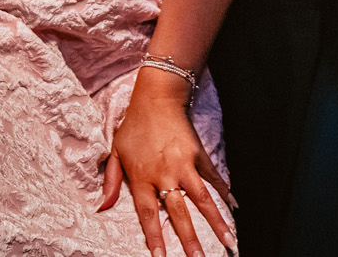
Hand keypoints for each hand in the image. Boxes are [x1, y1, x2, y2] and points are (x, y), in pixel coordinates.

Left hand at [101, 72, 235, 256]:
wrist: (156, 97)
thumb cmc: (133, 126)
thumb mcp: (116, 152)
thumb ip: (112, 182)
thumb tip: (103, 207)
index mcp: (143, 177)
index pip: (149, 214)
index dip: (154, 238)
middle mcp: (165, 174)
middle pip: (179, 212)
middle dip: (190, 239)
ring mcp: (185, 165)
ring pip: (202, 198)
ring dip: (215, 220)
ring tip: (227, 240)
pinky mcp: (199, 155)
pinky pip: (213, 177)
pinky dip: (225, 191)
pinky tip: (235, 206)